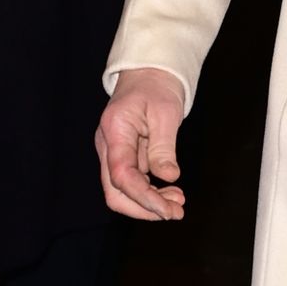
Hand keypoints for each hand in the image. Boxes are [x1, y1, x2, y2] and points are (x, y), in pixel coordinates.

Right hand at [96, 67, 186, 222]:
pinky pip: (132, 182)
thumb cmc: (156, 87)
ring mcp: (113, 152)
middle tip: (176, 212)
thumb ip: (163, 147)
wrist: (148, 73)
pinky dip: (150, 192)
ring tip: (178, 203)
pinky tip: (170, 192)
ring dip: (149, 203)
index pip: (122, 176)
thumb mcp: (166, 112)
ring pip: (122, 192)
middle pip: (115, 192)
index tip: (168, 209)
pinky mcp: (124, 157)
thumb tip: (169, 177)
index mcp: (115, 131)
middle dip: (145, 208)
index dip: (144, 198)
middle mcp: (109, 146)